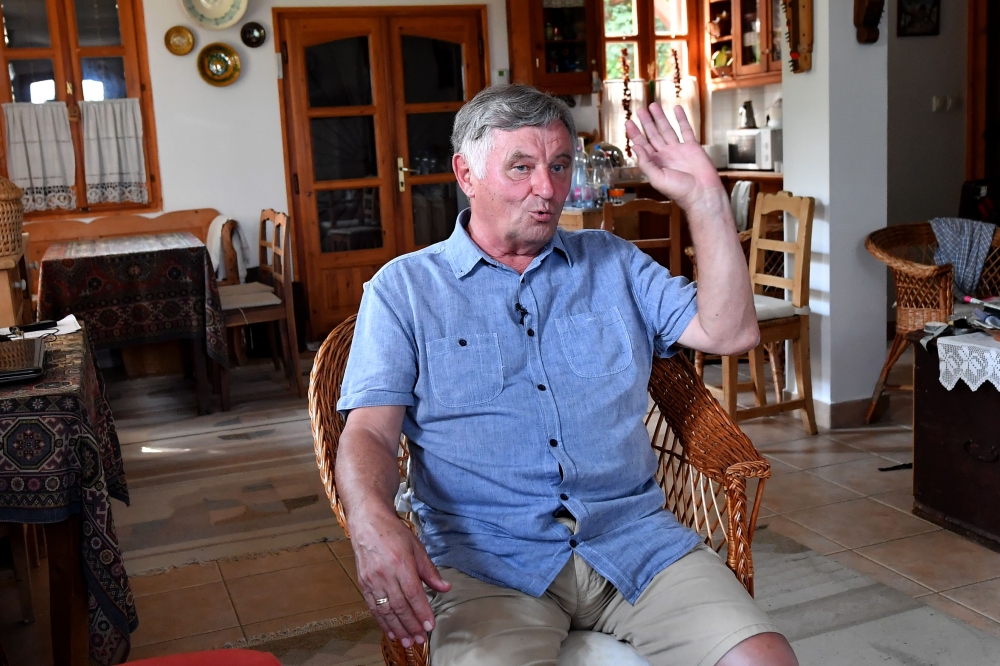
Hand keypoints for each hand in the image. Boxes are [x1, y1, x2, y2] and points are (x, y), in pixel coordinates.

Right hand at [352, 509, 450, 647]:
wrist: (368, 523)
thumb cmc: (394, 533)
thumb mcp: (417, 548)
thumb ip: (430, 571)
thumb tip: (445, 588)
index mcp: (401, 564)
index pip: (413, 594)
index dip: (422, 612)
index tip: (430, 626)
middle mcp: (385, 574)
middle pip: (400, 606)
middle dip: (411, 626)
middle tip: (421, 639)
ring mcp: (372, 580)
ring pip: (386, 611)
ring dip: (398, 629)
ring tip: (409, 642)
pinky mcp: (363, 584)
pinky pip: (373, 608)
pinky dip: (383, 622)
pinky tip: (391, 632)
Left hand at [625, 104, 725, 215]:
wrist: (702, 193)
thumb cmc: (680, 191)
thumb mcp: (657, 178)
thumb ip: (646, 163)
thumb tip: (635, 147)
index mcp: (655, 163)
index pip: (642, 145)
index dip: (635, 134)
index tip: (628, 123)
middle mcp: (666, 155)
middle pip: (653, 134)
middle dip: (646, 122)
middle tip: (640, 110)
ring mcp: (678, 150)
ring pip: (667, 129)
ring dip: (660, 118)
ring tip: (653, 106)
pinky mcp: (692, 147)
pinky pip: (685, 130)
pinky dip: (681, 119)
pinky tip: (677, 110)